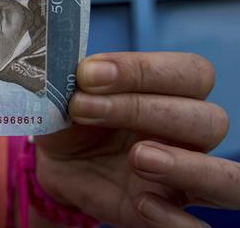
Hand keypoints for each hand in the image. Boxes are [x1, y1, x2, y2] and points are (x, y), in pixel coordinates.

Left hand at [36, 52, 237, 227]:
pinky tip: (140, 202)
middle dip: (143, 109)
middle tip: (84, 108)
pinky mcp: (164, 214)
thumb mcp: (66, 91)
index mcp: (173, 93)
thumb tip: (73, 68)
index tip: (88, 74)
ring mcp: (182, 179)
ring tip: (137, 157)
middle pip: (208, 120)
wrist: (58, 160)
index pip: (192, 73)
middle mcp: (189, 134)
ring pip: (229, 179)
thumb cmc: (74, 116)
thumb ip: (74, 76)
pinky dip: (175, 220)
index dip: (144, 70)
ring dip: (188, 166)